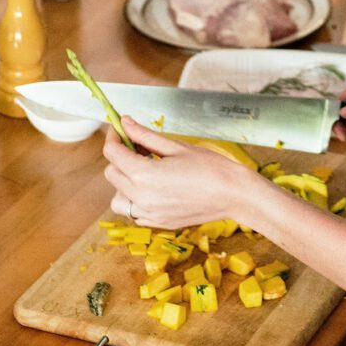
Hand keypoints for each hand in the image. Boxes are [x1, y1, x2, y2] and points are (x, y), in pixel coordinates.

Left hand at [101, 119, 258, 229]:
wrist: (233, 194)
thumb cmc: (210, 167)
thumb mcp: (176, 146)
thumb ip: (145, 136)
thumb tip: (124, 122)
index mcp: (144, 175)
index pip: (113, 154)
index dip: (113, 137)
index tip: (119, 128)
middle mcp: (142, 198)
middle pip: (112, 174)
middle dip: (120, 157)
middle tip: (139, 146)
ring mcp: (149, 214)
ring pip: (118, 198)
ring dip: (123, 182)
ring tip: (144, 170)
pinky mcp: (158, 223)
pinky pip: (133, 212)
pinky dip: (135, 199)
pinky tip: (153, 188)